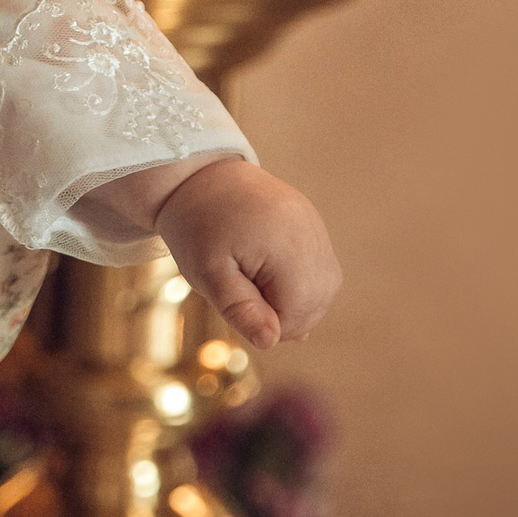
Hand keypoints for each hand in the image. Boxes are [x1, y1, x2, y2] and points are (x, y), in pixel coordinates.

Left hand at [149, 159, 340, 349]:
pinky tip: (265, 267)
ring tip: (249, 273)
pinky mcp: (313, 225)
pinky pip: (318, 269)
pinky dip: (294, 278)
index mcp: (289, 249)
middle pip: (314, 307)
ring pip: (320, 292)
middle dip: (277, 310)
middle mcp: (314, 238)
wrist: (197, 174)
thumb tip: (271, 342)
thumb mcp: (206, 272)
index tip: (230, 295)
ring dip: (288, 296)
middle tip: (237, 283)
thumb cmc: (197, 226)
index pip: (295, 318)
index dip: (261, 320)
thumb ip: (240, 309)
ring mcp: (317, 229)